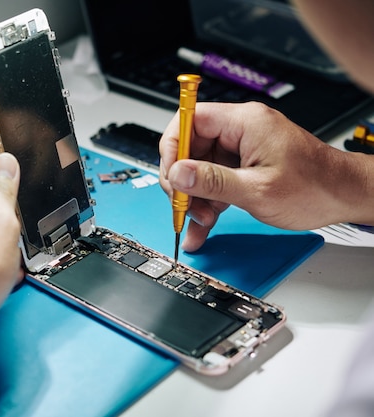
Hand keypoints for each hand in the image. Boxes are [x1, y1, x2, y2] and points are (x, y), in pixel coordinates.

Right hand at [159, 101, 368, 251]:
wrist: (345, 196)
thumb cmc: (316, 187)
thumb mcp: (258, 190)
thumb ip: (213, 181)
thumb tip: (178, 173)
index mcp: (244, 122)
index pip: (189, 119)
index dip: (173, 147)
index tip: (172, 175)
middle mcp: (240, 130)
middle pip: (190, 147)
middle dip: (184, 180)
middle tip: (185, 204)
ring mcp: (241, 149)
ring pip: (199, 169)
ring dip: (195, 197)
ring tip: (202, 220)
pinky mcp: (243, 166)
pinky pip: (214, 181)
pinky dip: (207, 203)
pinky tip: (202, 226)